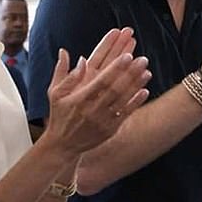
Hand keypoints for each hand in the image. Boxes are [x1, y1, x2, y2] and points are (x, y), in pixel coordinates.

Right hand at [44, 31, 150, 156]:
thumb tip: (80, 58)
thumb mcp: (55, 94)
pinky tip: (144, 91)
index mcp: (80, 99)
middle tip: (143, 59)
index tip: (127, 56)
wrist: (63, 146)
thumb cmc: (60, 116)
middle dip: (130, 73)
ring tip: (147, 71)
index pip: (101, 81)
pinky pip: (125, 114)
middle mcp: (92, 110)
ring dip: (136, 85)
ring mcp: (103, 121)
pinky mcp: (110, 130)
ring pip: (123, 100)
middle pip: (116, 89)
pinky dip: (135, 103)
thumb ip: (64, 74)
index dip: (115, 68)